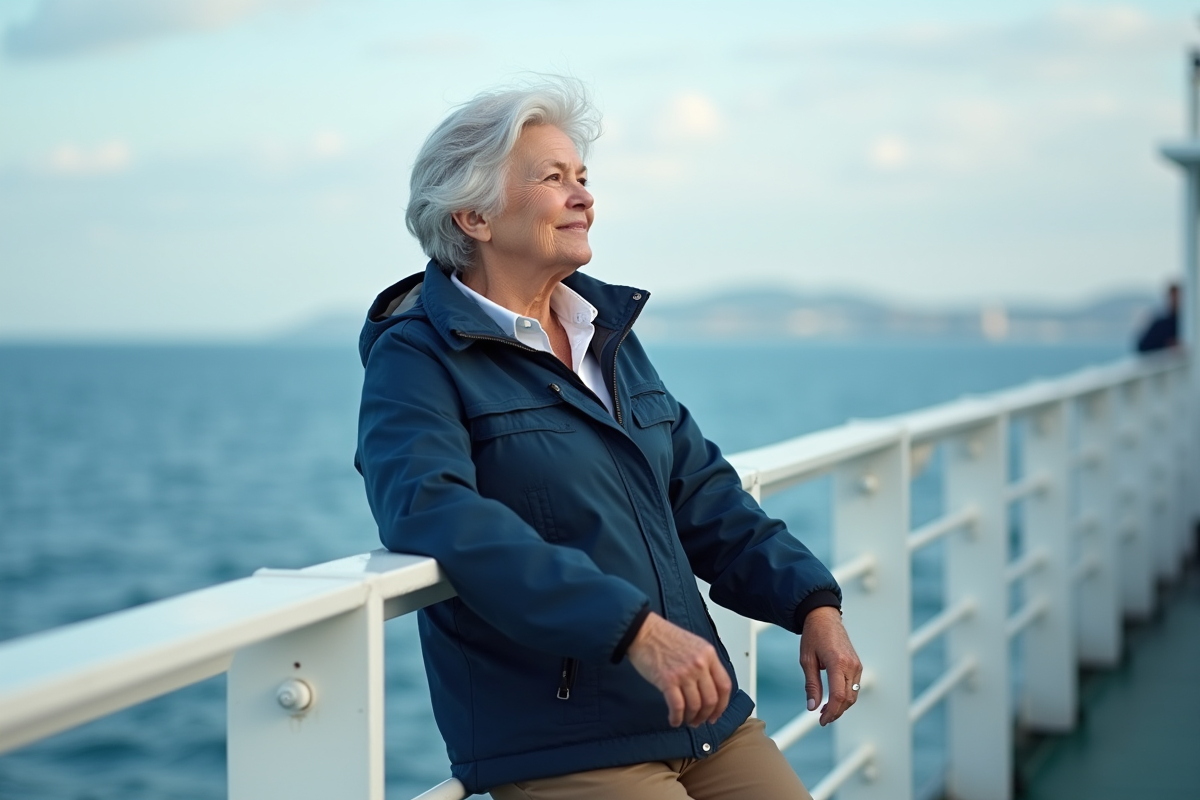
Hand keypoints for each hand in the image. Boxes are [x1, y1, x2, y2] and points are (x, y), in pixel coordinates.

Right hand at [627, 612, 732, 727]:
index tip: (716, 713)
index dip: (722, 705)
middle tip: (700, 721)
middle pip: (711, 699)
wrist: (643, 631)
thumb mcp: (694, 644)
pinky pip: (678, 707)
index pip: (724, 685)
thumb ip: (704, 663)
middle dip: (706, 715)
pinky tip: (674, 720)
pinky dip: (677, 718)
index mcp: (708, 654)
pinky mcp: (667, 681)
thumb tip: (708, 688)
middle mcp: (699, 664)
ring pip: (695, 705)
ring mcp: (684, 673)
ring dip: (691, 718)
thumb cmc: (664, 636)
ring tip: (686, 720)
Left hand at [799, 606, 861, 725]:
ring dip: (841, 706)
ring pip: (853, 694)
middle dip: (836, 712)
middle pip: (848, 698)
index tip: (821, 720)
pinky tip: (833, 699)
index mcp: (837, 662)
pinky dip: (845, 696)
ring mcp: (856, 664)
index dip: (831, 712)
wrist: (824, 617)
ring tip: (826, 711)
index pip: (838, 695)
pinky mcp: (857, 664)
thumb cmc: (813, 636)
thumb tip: (813, 707)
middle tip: (822, 719)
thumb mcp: (806, 660)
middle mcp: (851, 664)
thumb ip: (811, 685)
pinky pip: (854, 686)